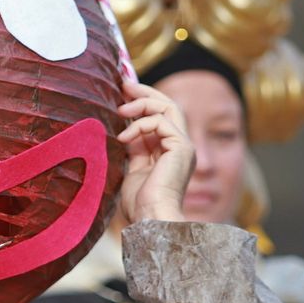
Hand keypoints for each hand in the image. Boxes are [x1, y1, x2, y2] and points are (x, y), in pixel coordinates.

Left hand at [117, 80, 193, 223]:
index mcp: (169, 153)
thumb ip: (132, 148)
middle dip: (144, 92)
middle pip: (167, 106)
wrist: (150, 219)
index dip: (141, 103)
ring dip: (141, 104)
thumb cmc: (139, 204)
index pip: (158, 117)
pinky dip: (140, 125)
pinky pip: (160, 122)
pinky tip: (124, 138)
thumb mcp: (131, 169)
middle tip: (123, 84)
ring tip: (120, 110)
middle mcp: (180, 147)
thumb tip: (122, 128)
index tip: (122, 92)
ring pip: (167, 108)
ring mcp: (183, 146)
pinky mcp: (181, 147)